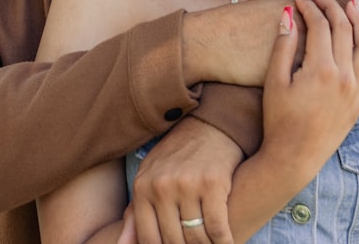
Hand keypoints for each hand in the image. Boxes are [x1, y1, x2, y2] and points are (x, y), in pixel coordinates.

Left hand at [129, 117, 239, 243]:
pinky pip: (217, 228)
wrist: (209, 126)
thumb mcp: (149, 178)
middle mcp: (162, 187)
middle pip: (173, 241)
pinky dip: (223, 242)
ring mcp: (187, 185)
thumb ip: (135, 213)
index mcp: (142, 188)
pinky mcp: (213, 184)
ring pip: (196, 238)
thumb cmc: (177, 156)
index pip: (148, 239)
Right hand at [260, 0, 358, 179]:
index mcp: (321, 69)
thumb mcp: (275, 81)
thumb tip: (290, 14)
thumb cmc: (279, 120)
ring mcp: (356, 89)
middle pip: (344, 28)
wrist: (295, 156)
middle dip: (332, 5)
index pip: (320, 25)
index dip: (309, 6)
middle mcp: (344, 76)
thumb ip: (284, 45)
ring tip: (352, 2)